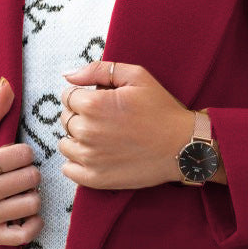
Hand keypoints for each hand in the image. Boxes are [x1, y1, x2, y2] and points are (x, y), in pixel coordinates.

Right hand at [0, 77, 43, 245]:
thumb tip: (8, 82)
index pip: (22, 155)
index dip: (25, 152)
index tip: (17, 155)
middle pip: (30, 179)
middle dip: (31, 173)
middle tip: (21, 172)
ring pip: (32, 204)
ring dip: (33, 196)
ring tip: (22, 190)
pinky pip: (25, 234)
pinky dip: (34, 223)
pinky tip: (28, 212)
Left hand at [58, 61, 193, 189]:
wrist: (182, 146)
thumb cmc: (161, 109)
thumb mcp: (136, 77)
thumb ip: (98, 70)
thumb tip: (67, 75)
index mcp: (94, 104)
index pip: (68, 97)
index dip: (83, 97)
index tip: (101, 103)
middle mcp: (87, 131)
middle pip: (66, 120)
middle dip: (81, 117)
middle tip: (106, 121)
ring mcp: (90, 158)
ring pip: (65, 144)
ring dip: (77, 140)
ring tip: (102, 138)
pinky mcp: (96, 178)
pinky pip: (68, 169)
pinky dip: (76, 163)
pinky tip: (95, 156)